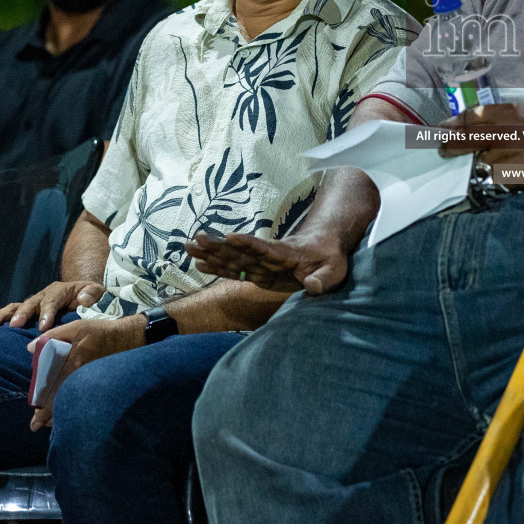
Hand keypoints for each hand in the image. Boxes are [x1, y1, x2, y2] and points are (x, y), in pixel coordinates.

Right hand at [0, 280, 104, 331]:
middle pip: (31, 303)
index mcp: (60, 290)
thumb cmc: (90, 297)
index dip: (47, 313)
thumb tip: (84, 299)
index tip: (43, 327)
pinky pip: (12, 312)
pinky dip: (0, 317)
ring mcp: (34, 303)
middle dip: (23, 314)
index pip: (52, 300)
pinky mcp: (28, 311)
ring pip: (17, 307)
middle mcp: (44, 295)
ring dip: (5, 315)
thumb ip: (93, 294)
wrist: (84, 296)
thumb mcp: (97, 292)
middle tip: (16, 325)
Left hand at [26, 315, 143, 430]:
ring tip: (50, 422)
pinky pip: (85, 401)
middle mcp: (82, 378)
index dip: (44, 411)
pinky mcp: (101, 385)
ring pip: (74, 405)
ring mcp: (92, 383)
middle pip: (63, 404)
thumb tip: (30, 348)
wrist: (130, 337)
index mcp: (73, 365)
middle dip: (50, 417)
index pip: (54, 392)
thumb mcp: (77, 327)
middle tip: (38, 425)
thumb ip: (53, 335)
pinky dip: (75, 407)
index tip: (34, 424)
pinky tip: (70, 410)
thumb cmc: (102, 331)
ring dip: (61, 415)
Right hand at [184, 227, 346, 294]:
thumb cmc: (331, 257)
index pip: (265, 248)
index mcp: (287, 253)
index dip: (248, 244)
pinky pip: (236, 269)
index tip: (230, 237)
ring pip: (233, 258)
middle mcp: (269, 256)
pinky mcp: (259, 272)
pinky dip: (218, 268)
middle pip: (241, 251)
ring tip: (188, 246)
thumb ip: (324, 278)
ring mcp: (262, 264)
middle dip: (218, 247)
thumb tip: (312, 287)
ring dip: (212, 253)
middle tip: (195, 239)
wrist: (325, 245)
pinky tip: (200, 265)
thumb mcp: (335, 269)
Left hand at [434, 102, 523, 168]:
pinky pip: (497, 177)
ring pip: (480, 161)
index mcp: (507, 113)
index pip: (469, 117)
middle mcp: (502, 132)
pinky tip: (507, 173)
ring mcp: (506, 156)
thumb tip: (479, 126)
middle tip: (442, 149)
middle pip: (465, 140)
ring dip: (479, 163)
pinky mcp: (513, 175)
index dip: (452, 124)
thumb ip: (503, 119)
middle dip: (450, 145)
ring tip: (486, 163)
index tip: (441, 128)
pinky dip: (497, 176)